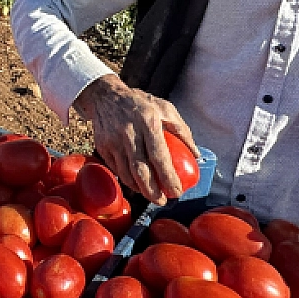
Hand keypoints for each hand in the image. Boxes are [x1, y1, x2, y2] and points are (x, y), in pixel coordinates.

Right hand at [72, 74, 196, 204]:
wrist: (105, 95)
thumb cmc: (141, 103)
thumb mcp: (165, 108)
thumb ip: (182, 130)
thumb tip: (196, 155)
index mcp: (148, 122)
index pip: (159, 156)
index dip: (168, 177)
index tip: (177, 191)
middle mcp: (129, 132)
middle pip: (141, 170)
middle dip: (153, 191)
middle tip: (163, 201)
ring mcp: (113, 140)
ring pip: (127, 173)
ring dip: (140, 189)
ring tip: (153, 197)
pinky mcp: (102, 147)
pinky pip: (117, 169)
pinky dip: (128, 181)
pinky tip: (138, 186)